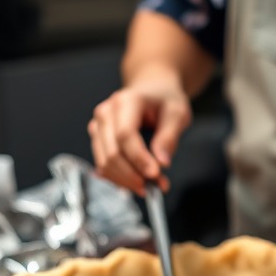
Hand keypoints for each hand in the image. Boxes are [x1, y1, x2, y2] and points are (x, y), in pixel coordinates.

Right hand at [87, 69, 192, 194]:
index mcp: (126, 101)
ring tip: (149, 187)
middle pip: (112, 152)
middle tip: (157, 186)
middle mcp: (106, 112)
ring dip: (126, 180)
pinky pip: (103, 164)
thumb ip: (169, 137)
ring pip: (104, 162)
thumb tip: (161, 163)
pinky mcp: (97, 138)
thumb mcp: (177, 113)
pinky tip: (136, 182)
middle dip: (133, 175)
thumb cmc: (165, 99)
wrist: (151, 88)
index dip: (139, 158)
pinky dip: (119, 177)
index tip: (156, 174)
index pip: (125, 135)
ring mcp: (98, 125)